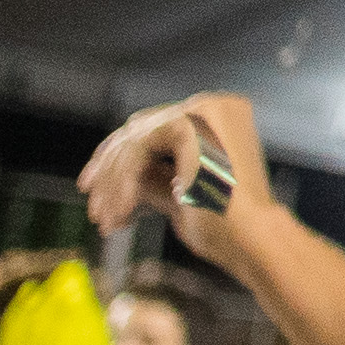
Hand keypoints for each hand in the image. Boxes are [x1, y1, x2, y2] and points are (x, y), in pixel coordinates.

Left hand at [80, 93, 273, 275]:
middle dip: (109, 171)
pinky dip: (121, 184)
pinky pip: (138, 149)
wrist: (250, 239)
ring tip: (107, 221)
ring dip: (113, 184)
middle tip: (93, 208)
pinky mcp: (192, 123)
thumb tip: (116, 173)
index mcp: (219, 119)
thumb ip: (153, 176)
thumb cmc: (223, 225)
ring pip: (133, 140)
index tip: (97, 194)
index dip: (119, 161)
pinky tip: (120, 216)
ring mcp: (204, 110)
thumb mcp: (179, 195)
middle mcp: (214, 106)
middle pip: (139, 131)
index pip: (153, 129)